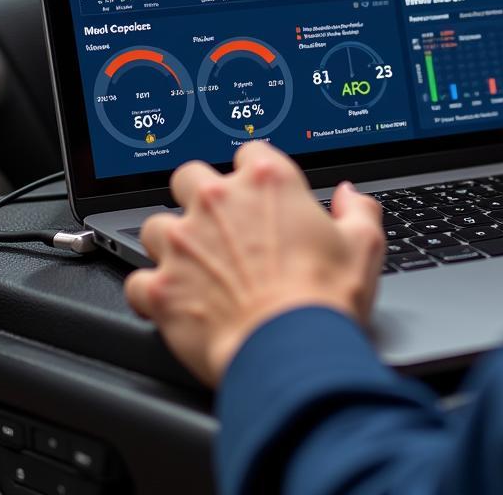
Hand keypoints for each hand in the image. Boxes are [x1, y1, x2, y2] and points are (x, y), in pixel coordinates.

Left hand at [124, 141, 384, 386]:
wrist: (291, 350)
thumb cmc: (325, 297)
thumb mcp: (364, 243)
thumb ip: (357, 209)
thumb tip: (349, 196)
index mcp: (267, 183)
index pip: (251, 152)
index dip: (256, 172)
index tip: (261, 191)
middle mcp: (218, 204)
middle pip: (188, 176)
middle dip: (199, 195)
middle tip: (219, 222)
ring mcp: (184, 245)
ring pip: (155, 226)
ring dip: (171, 242)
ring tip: (192, 263)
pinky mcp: (161, 288)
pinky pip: (138, 282)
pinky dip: (151, 292)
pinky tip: (171, 302)